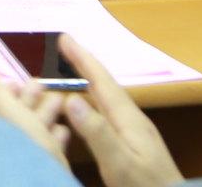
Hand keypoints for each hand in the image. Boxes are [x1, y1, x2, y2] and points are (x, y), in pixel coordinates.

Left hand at [0, 61, 70, 166]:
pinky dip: (58, 135)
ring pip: (37, 126)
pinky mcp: (47, 159)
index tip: (17, 80)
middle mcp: (10, 136)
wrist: (38, 174)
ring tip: (60, 101)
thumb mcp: (4, 105)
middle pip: (19, 113)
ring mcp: (29, 149)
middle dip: (30, 97)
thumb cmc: (20, 136)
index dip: (6, 90)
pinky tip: (63, 128)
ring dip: (47, 111)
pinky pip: (52, 145)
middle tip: (42, 84)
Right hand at [55, 40, 184, 186]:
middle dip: (85, 64)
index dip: (83, 59)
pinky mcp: (137, 144)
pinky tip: (92, 108)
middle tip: (65, 46)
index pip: (102, 82)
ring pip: (109, 98)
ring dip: (91, 80)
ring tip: (75, 69)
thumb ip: (98, 133)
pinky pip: (111, 111)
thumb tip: (72, 98)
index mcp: (129, 120)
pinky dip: (96, 100)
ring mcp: (137, 132)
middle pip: (106, 85)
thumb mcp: (119, 164)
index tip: (65, 38)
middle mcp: (134, 120)